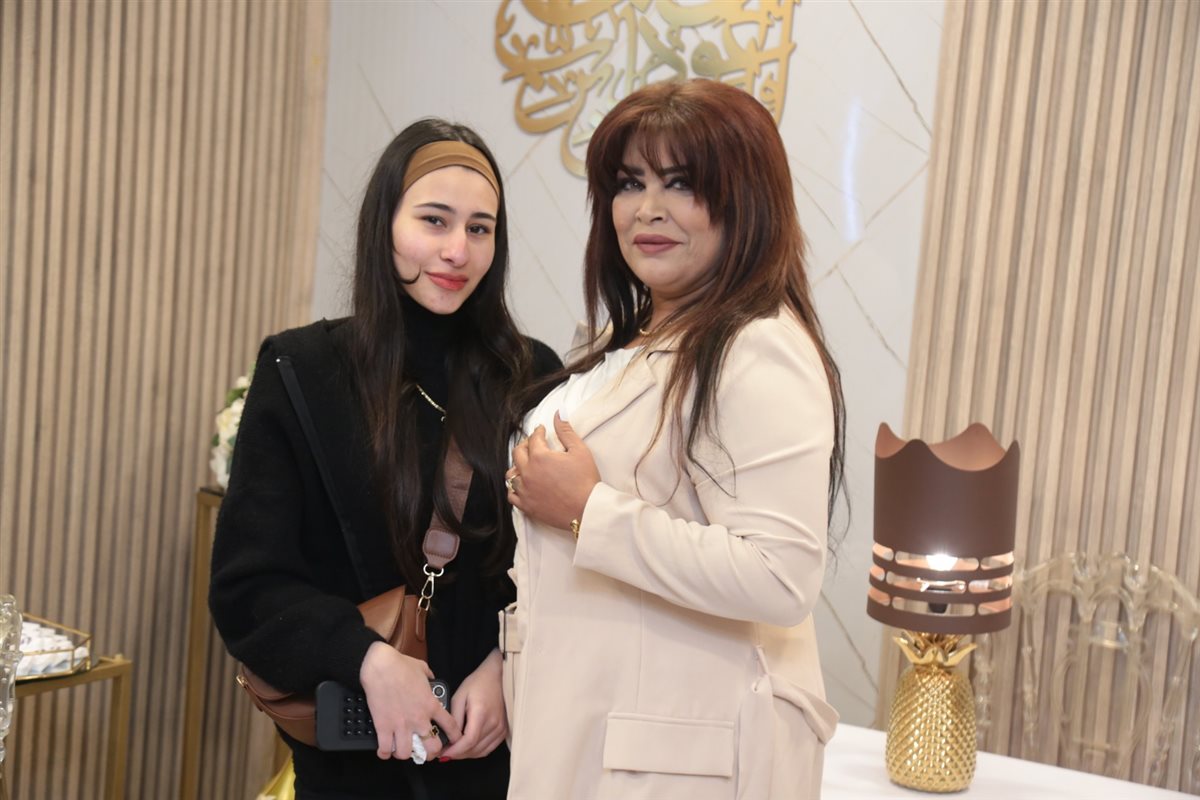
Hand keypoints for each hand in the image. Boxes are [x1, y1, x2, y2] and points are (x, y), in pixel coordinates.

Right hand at [359, 642, 461, 760]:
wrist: (380, 666)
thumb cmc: (400, 664)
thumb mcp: (423, 668)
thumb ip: (430, 677)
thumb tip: (431, 678)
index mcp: (431, 704)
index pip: (450, 726)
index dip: (454, 737)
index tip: (454, 740)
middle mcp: (418, 718)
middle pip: (432, 748)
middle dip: (431, 753)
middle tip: (426, 751)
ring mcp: (400, 724)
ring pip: (407, 753)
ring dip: (405, 753)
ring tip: (403, 750)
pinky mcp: (383, 726)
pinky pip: (385, 749)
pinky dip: (385, 753)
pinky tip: (385, 750)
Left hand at [440, 648, 506, 759]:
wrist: (497, 676)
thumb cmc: (478, 683)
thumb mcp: (459, 696)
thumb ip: (454, 718)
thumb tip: (448, 738)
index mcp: (481, 713)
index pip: (468, 741)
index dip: (454, 751)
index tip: (443, 753)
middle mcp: (494, 723)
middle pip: (474, 749)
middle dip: (457, 754)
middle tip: (444, 753)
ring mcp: (501, 728)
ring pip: (481, 752)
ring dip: (466, 755)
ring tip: (454, 751)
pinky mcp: (504, 730)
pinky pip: (489, 748)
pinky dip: (477, 751)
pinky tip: (467, 748)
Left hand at [508, 413, 599, 531]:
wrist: (587, 510)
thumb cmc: (585, 481)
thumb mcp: (579, 450)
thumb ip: (566, 431)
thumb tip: (559, 412)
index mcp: (540, 457)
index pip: (534, 438)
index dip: (538, 432)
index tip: (542, 431)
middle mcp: (528, 473)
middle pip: (517, 453)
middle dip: (525, 445)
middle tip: (533, 444)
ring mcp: (525, 490)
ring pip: (511, 474)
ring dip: (518, 466)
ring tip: (526, 465)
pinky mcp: (527, 506)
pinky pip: (512, 495)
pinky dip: (514, 488)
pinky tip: (522, 485)